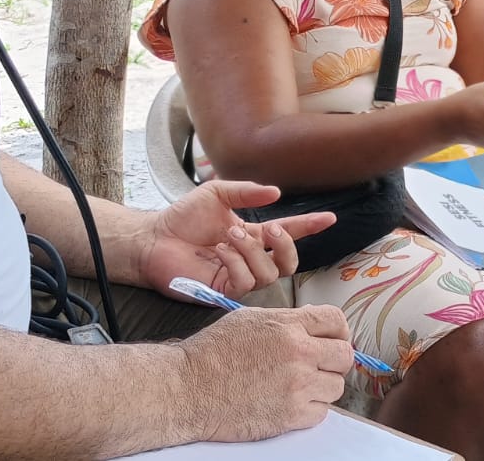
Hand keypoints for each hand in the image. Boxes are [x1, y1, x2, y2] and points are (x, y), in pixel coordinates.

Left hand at [138, 180, 335, 300]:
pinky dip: (237, 263)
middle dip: (287, 245)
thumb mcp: (217, 194)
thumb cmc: (182, 217)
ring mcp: (238, 276)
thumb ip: (247, 192)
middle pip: (289, 263)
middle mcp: (250, 258)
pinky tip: (220, 251)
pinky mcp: (223, 289)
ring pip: (269, 273)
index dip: (310, 226)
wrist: (153, 238)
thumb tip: (277, 193)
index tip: (330, 218)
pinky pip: (245, 282)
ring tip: (230, 236)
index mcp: (253, 235)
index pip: (289, 232)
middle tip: (270, 229)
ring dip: (253, 251)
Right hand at [180, 304, 351, 441]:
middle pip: (344, 356)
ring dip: (322, 386)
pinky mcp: (290, 416)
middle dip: (334, 360)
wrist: (187, 389)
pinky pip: (321, 413)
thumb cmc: (212, 354)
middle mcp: (298, 353)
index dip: (338, 330)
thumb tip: (311, 322)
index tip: (332, 339)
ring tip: (298, 385)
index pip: (336, 320)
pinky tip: (290, 402)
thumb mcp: (249, 320)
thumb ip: (286, 320)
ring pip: (336, 386)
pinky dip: (310, 410)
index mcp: (287, 326)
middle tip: (319, 365)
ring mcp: (297, 386)